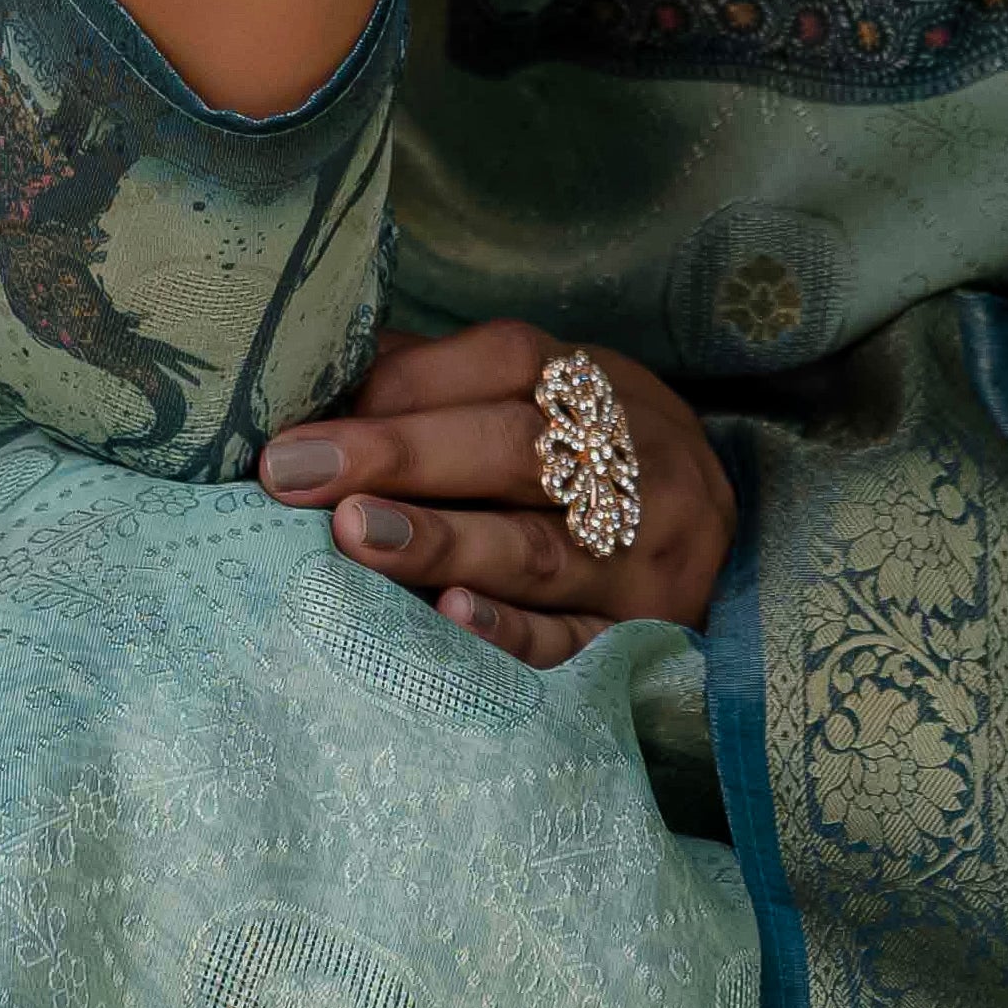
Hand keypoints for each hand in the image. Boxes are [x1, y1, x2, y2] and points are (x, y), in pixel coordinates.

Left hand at [251, 316, 733, 665]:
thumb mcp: (544, 395)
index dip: (399, 391)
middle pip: (513, 448)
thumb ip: (436, 383)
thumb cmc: (592, 452)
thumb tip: (310, 376)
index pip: (504, 365)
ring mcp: (643, 555)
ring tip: (356, 535)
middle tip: (293, 475)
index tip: (294, 429)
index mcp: (598, 384)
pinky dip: (512, 631)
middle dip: (398, 458)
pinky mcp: (642, 639)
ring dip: (443, 540)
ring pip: (537, 547)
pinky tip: (452, 617)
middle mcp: (632, 460)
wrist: (714, 535)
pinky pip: (575, 642)